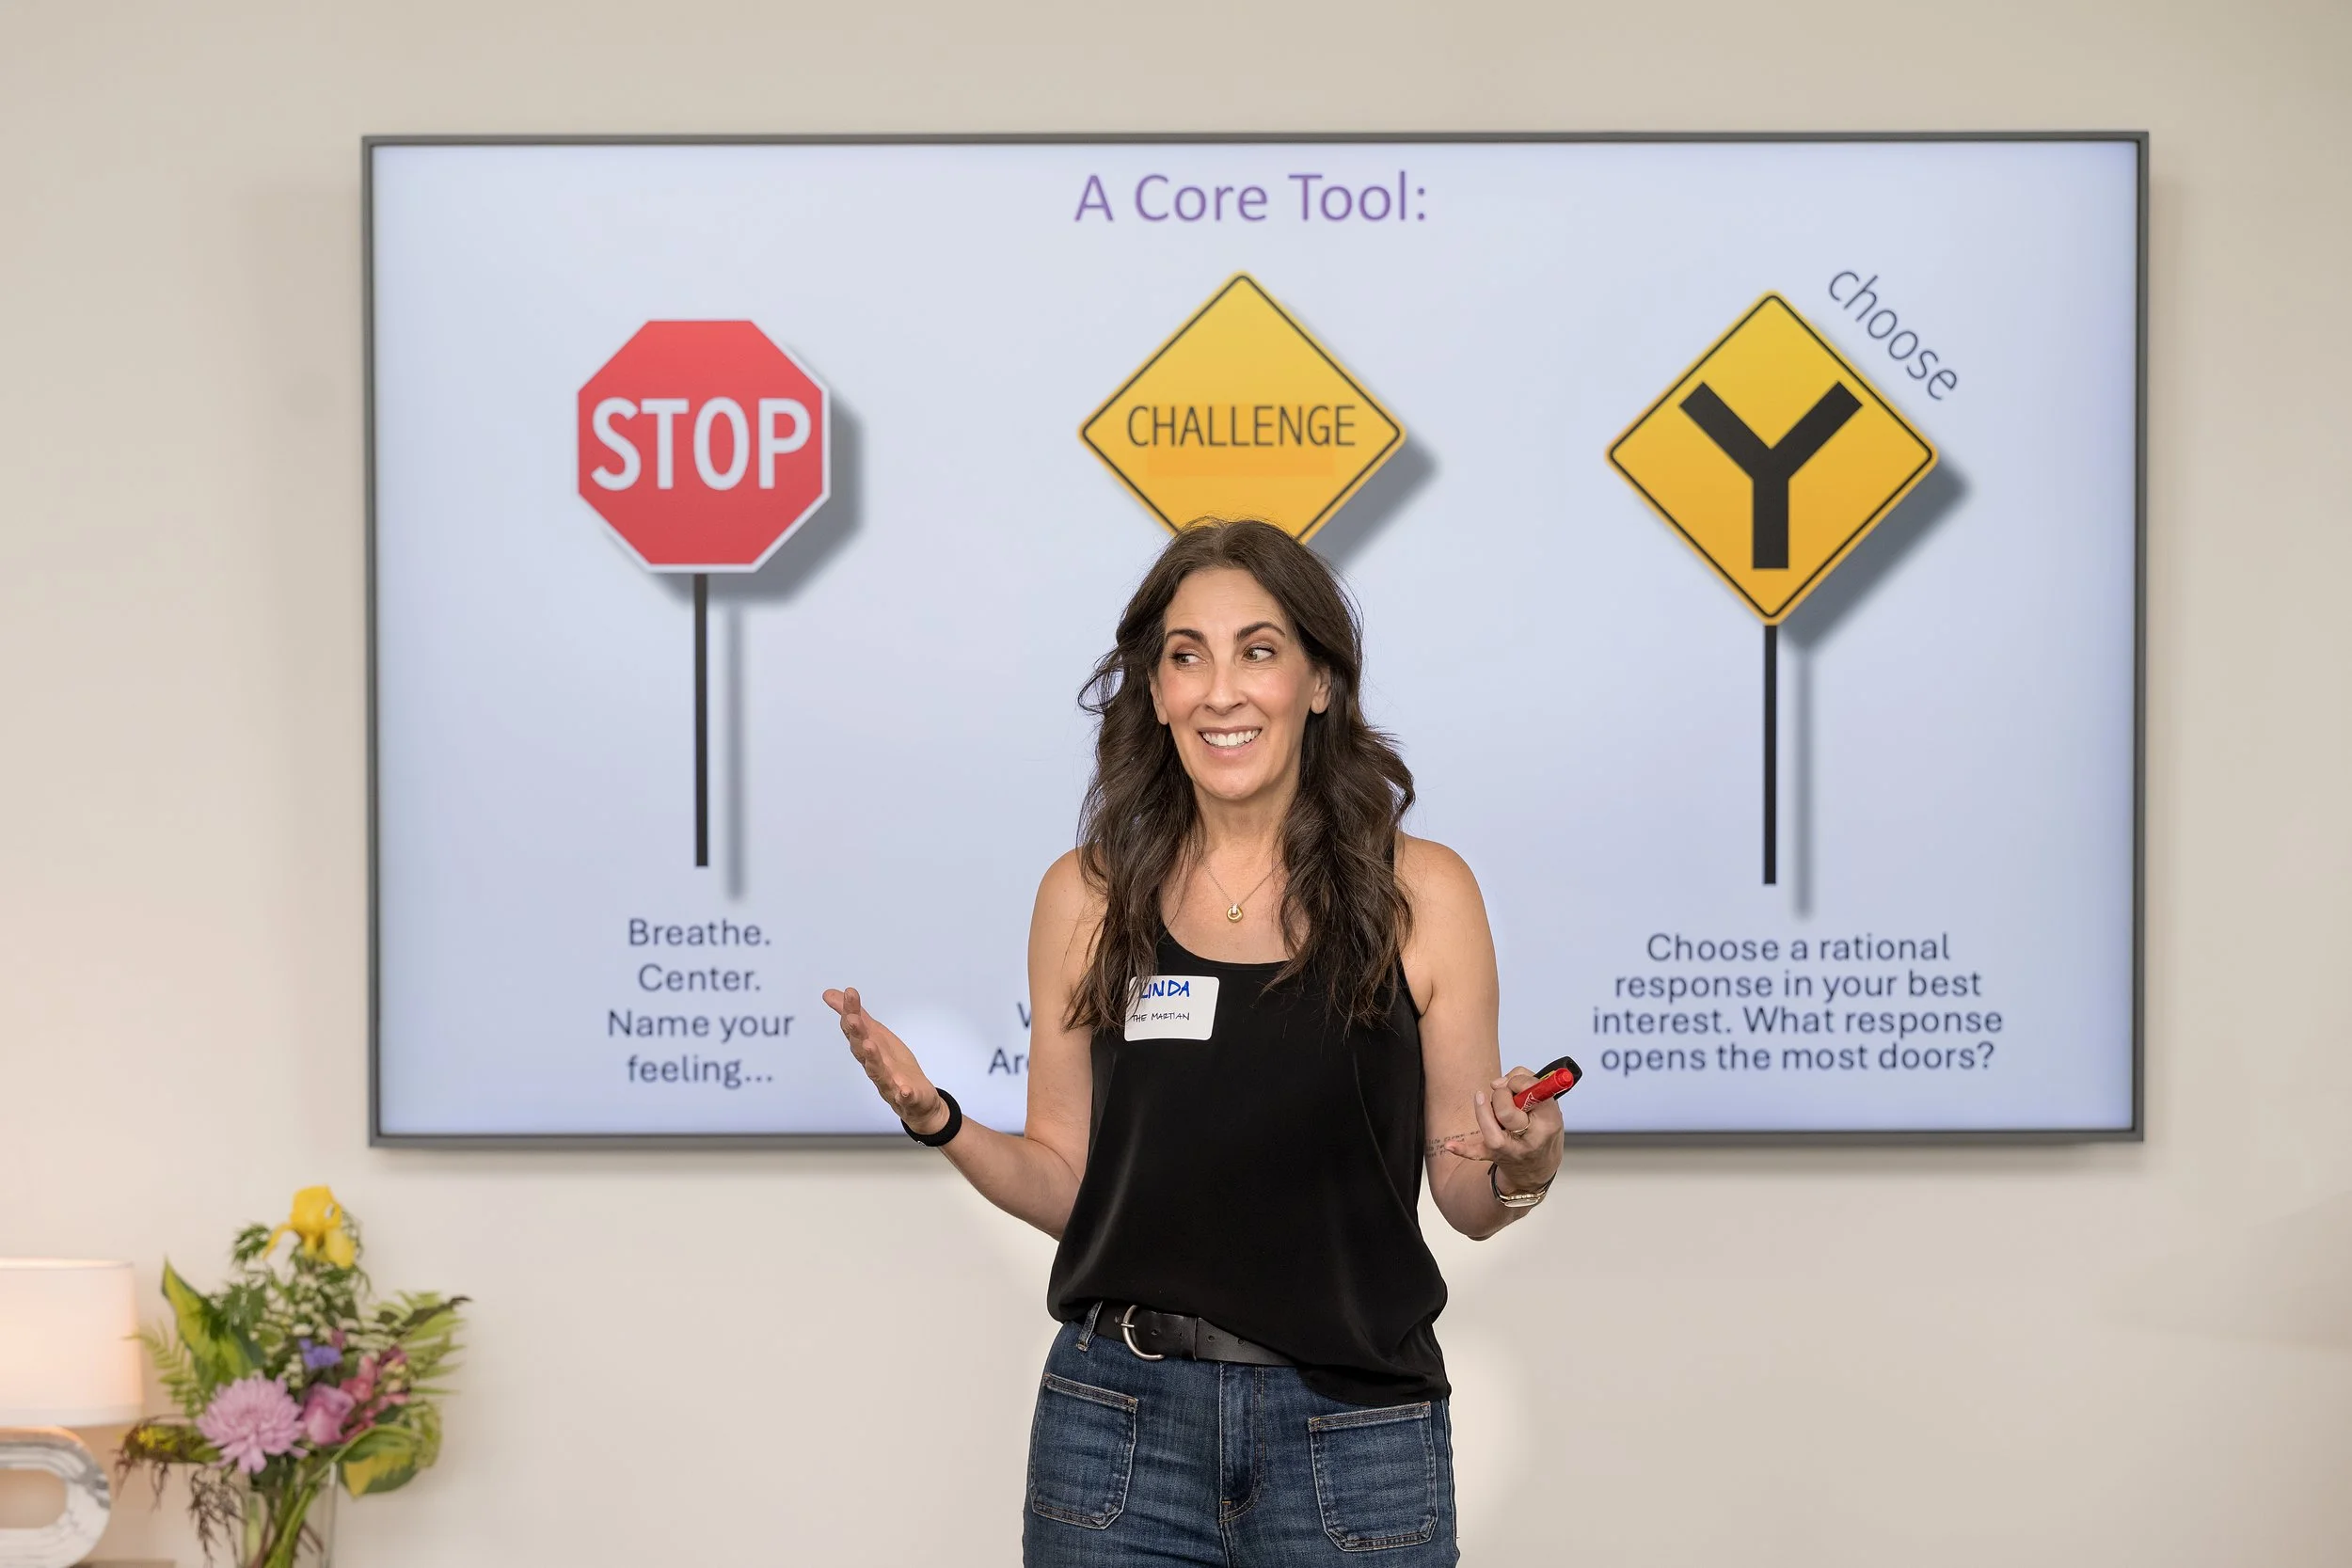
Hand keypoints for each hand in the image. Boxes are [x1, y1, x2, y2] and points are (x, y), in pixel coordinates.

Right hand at [822, 987, 947, 1134]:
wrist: (917, 1101)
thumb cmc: (893, 1066)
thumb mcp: (876, 1036)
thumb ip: (856, 1016)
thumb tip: (829, 994)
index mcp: (868, 1050)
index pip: (856, 1031)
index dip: (851, 1012)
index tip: (850, 993)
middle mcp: (874, 1067)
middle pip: (862, 1050)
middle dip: (858, 1034)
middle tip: (853, 1018)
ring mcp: (890, 1084)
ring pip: (878, 1072)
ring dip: (873, 1059)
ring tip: (870, 1045)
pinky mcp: (908, 1098)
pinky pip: (905, 1097)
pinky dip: (904, 1094)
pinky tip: (905, 1090)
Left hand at [1440, 1065, 1562, 1193]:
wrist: (1537, 1168)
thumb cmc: (1543, 1132)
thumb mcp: (1549, 1107)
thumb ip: (1528, 1084)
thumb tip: (1499, 1082)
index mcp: (1548, 1123)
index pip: (1531, 1094)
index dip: (1520, 1081)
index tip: (1518, 1082)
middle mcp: (1528, 1139)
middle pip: (1506, 1110)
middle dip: (1502, 1094)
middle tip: (1506, 1094)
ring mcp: (1509, 1149)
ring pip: (1490, 1125)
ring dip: (1485, 1108)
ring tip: (1489, 1104)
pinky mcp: (1493, 1155)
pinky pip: (1475, 1153)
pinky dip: (1462, 1149)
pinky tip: (1450, 1145)